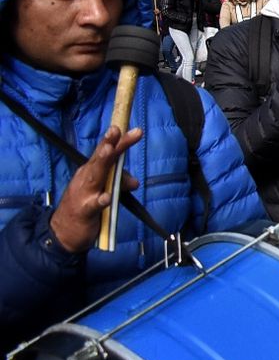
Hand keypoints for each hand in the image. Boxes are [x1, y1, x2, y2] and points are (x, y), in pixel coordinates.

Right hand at [50, 127, 143, 253]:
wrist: (63, 232)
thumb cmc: (85, 207)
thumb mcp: (103, 192)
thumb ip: (118, 184)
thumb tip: (134, 181)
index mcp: (90, 172)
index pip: (104, 153)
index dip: (114, 140)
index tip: (126, 127)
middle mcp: (85, 178)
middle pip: (100, 160)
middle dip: (109, 144)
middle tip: (116, 129)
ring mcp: (83, 193)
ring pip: (94, 176)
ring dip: (102, 163)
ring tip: (109, 151)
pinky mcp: (84, 211)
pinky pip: (94, 204)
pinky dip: (101, 200)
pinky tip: (107, 197)